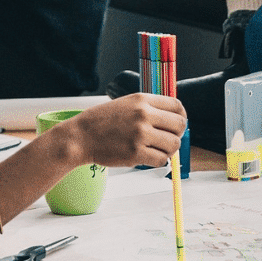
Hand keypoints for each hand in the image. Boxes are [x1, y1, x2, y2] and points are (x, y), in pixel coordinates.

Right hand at [65, 92, 187, 168]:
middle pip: (179, 125)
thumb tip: (173, 120)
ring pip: (173, 144)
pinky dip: (158, 160)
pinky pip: (161, 159)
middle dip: (176, 134)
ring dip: (168, 150)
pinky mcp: (136, 153)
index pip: (177, 106)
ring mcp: (140, 134)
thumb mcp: (126, 103)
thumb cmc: (102, 122)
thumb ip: (148, 108)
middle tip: (166, 139)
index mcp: (142, 100)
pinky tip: (148, 157)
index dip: (181, 117)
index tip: (176, 125)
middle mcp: (143, 115)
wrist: (81, 136)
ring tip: (156, 149)